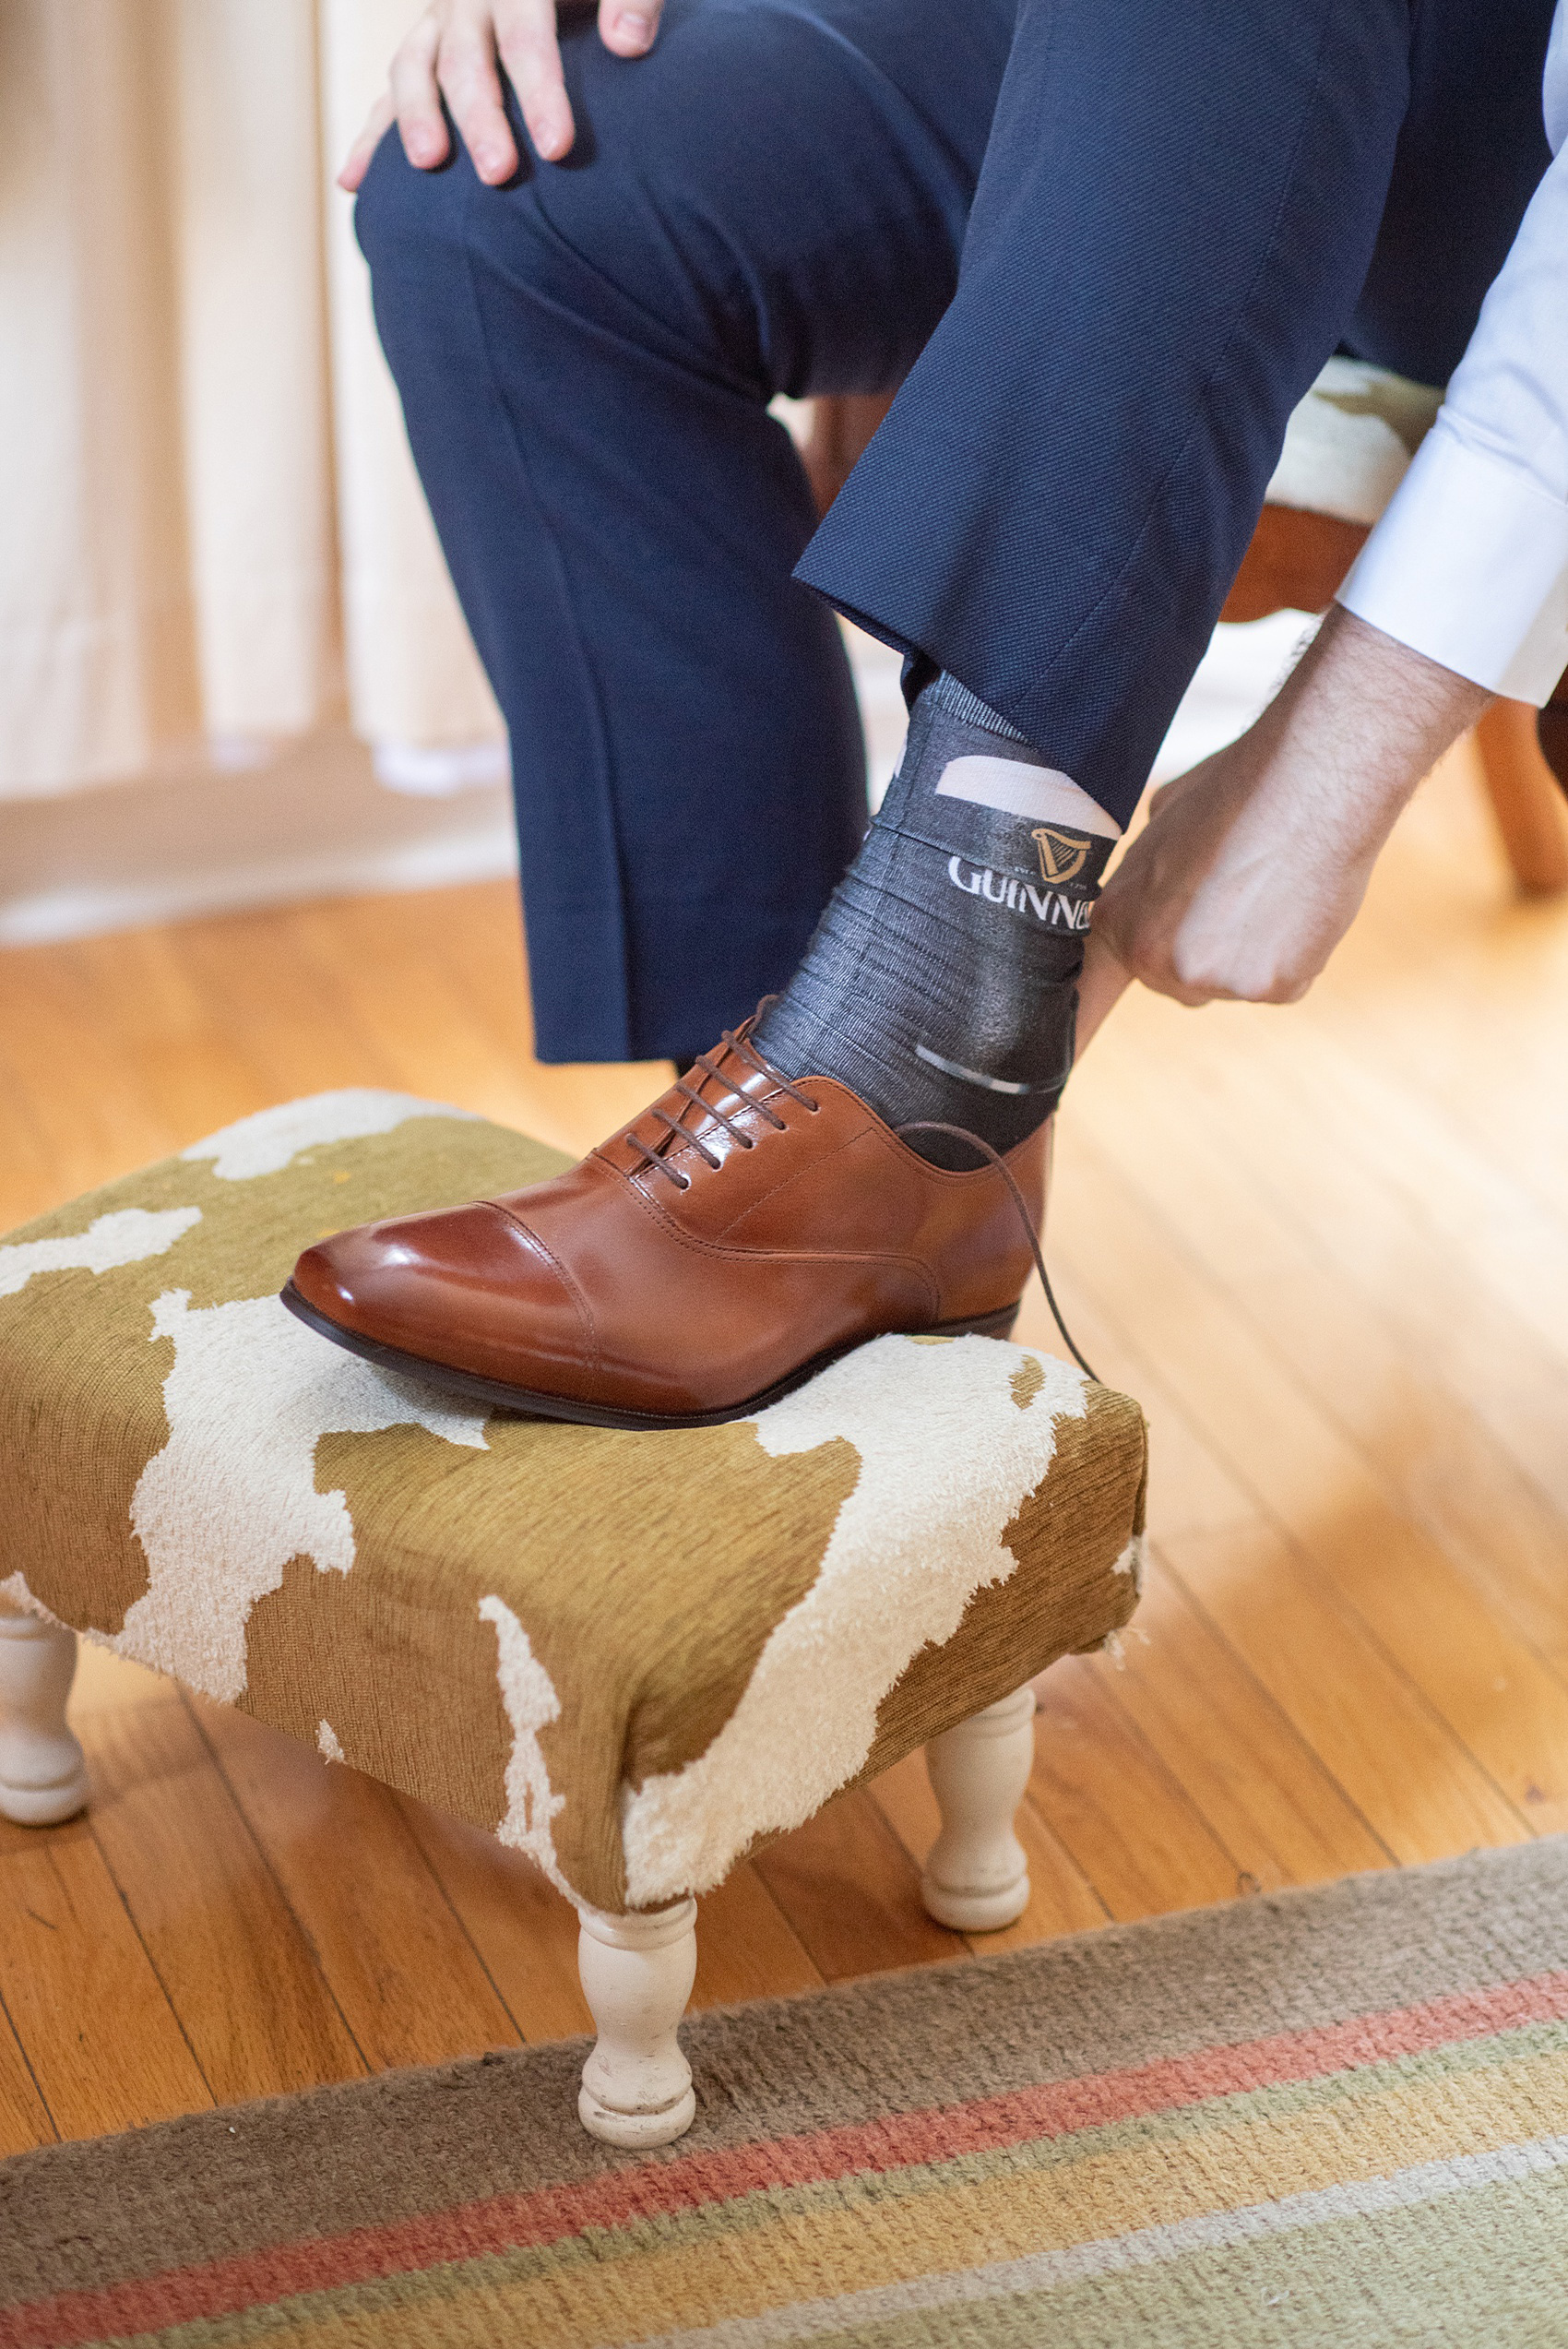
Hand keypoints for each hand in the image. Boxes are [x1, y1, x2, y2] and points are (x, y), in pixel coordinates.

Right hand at [338, 0, 662, 189]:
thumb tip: (627, 43)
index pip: (524, 34)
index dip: (539, 89)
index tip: (559, 149)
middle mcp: (467, 0)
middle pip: (463, 59)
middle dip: (478, 118)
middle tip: (498, 173)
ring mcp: (438, 27)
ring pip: (412, 68)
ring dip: (414, 120)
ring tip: (426, 167)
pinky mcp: (424, 55)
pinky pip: (388, 95)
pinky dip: (370, 139)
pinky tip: (352, 184)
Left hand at [1091, 606, 1489, 1007]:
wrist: (1309, 785)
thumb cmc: (1238, 789)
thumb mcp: (1161, 819)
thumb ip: (1144, 872)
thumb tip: (1148, 884)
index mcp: (1118, 921)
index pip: (1098, 980)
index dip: (1119, 980)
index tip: (1115, 995)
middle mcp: (1157, 961)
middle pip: (1175, 981)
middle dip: (1198, 953)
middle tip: (1232, 899)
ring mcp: (1216, 981)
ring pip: (1229, 985)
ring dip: (1247, 957)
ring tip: (1272, 893)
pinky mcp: (1273, 989)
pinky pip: (1278, 986)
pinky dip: (1293, 957)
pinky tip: (1300, 907)